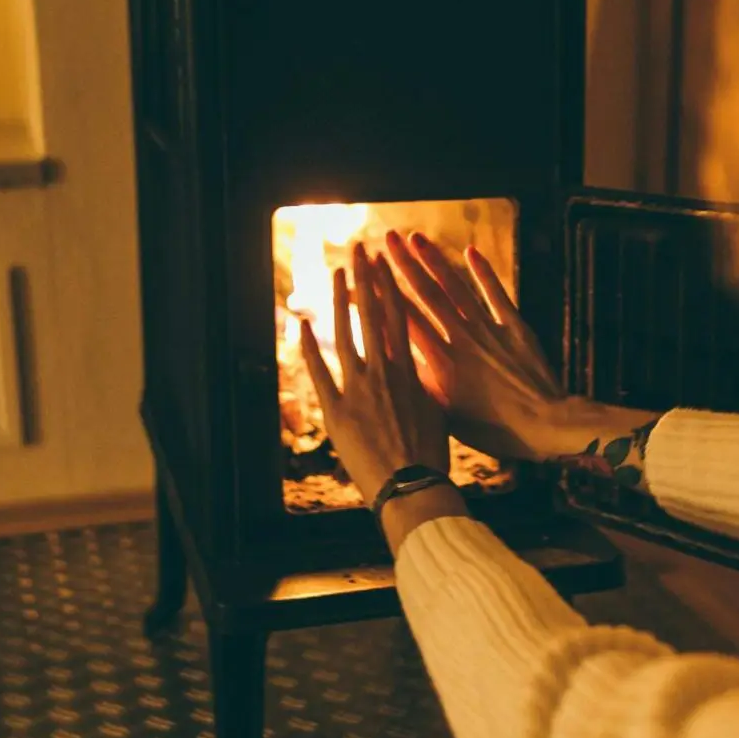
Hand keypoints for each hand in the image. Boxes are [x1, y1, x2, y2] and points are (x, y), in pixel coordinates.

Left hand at [299, 244, 450, 509]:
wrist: (413, 487)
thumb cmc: (431, 456)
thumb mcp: (438, 413)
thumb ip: (425, 386)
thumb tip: (423, 369)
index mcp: (411, 373)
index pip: (400, 318)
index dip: (391, 287)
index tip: (385, 263)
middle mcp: (384, 374)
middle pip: (373, 315)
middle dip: (365, 278)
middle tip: (359, 250)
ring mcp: (357, 390)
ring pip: (345, 334)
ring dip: (339, 301)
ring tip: (335, 274)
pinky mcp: (336, 412)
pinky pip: (318, 372)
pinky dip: (308, 346)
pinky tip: (300, 323)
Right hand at [385, 231, 571, 461]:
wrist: (544, 426)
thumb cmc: (494, 431)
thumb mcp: (449, 416)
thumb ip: (425, 387)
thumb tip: (400, 364)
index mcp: (441, 363)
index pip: (403, 320)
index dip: (381, 295)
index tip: (363, 274)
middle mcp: (462, 339)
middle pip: (426, 294)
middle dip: (402, 264)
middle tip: (383, 239)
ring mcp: (489, 329)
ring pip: (456, 287)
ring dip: (434, 260)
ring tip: (414, 237)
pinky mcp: (515, 327)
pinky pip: (495, 293)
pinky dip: (483, 272)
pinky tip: (470, 251)